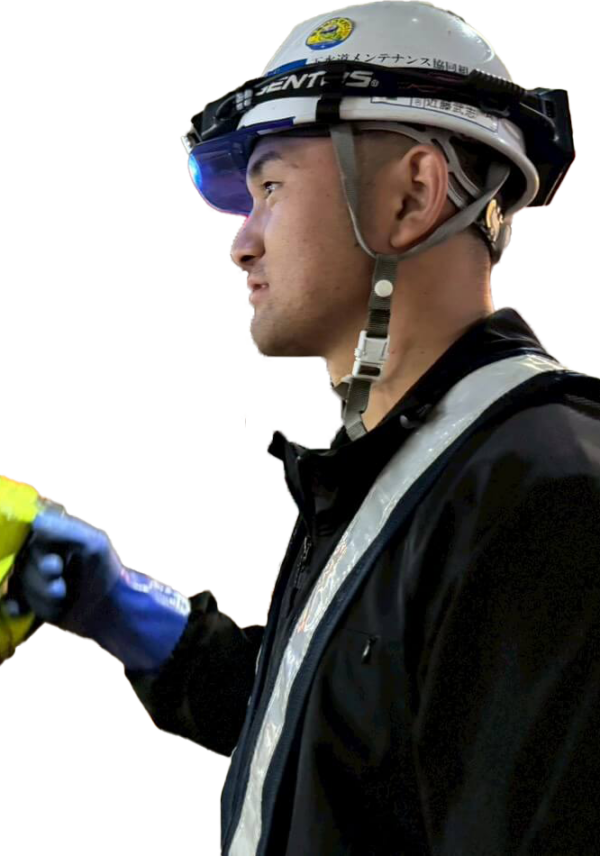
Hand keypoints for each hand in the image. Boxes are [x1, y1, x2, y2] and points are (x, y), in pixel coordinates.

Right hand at [8, 510, 124, 636]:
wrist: (109, 610)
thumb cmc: (105, 571)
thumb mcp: (94, 544)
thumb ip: (66, 530)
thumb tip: (35, 521)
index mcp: (55, 533)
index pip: (30, 533)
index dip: (40, 553)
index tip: (56, 566)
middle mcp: (40, 551)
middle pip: (23, 562)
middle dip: (43, 580)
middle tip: (62, 589)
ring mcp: (34, 574)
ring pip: (19, 583)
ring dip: (40, 596)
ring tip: (62, 599)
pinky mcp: (30, 597)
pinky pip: (12, 598)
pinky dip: (15, 605)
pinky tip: (20, 610)